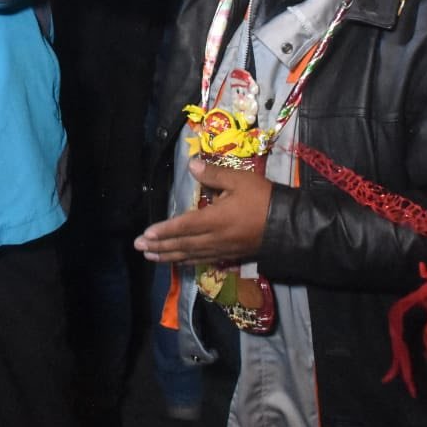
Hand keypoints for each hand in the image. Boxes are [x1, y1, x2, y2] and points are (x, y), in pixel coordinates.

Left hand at [134, 158, 271, 264]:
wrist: (288, 224)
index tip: (146, 235)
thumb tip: (191, 165)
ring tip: (151, 257)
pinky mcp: (230, 255)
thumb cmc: (263, 199)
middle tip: (139, 248)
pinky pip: (204, 260)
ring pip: (191, 255)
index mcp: (215, 219)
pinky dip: (188, 261)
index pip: (184, 226)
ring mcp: (222, 249)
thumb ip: (214, 174)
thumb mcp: (240, 180)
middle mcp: (215, 238)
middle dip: (160, 246)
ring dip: (169, 256)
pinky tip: (179, 262)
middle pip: (183, 244)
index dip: (164, 231)